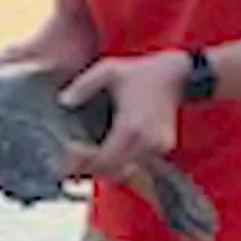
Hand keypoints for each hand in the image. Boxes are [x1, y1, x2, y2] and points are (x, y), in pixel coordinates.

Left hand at [57, 52, 186, 181]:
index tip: (67, 160)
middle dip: (92, 169)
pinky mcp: (165, 147)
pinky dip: (124, 164)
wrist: (177, 74)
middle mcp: (145, 141)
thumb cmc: (140, 72)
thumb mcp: (109, 70)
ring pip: (128, 171)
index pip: (103, 159)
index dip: (84, 163)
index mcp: (129, 126)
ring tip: (87, 163)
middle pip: (113, 170)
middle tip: (71, 166)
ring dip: (108, 169)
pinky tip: (110, 155)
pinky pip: (140, 164)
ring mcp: (158, 146)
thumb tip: (63, 101)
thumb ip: (84, 85)